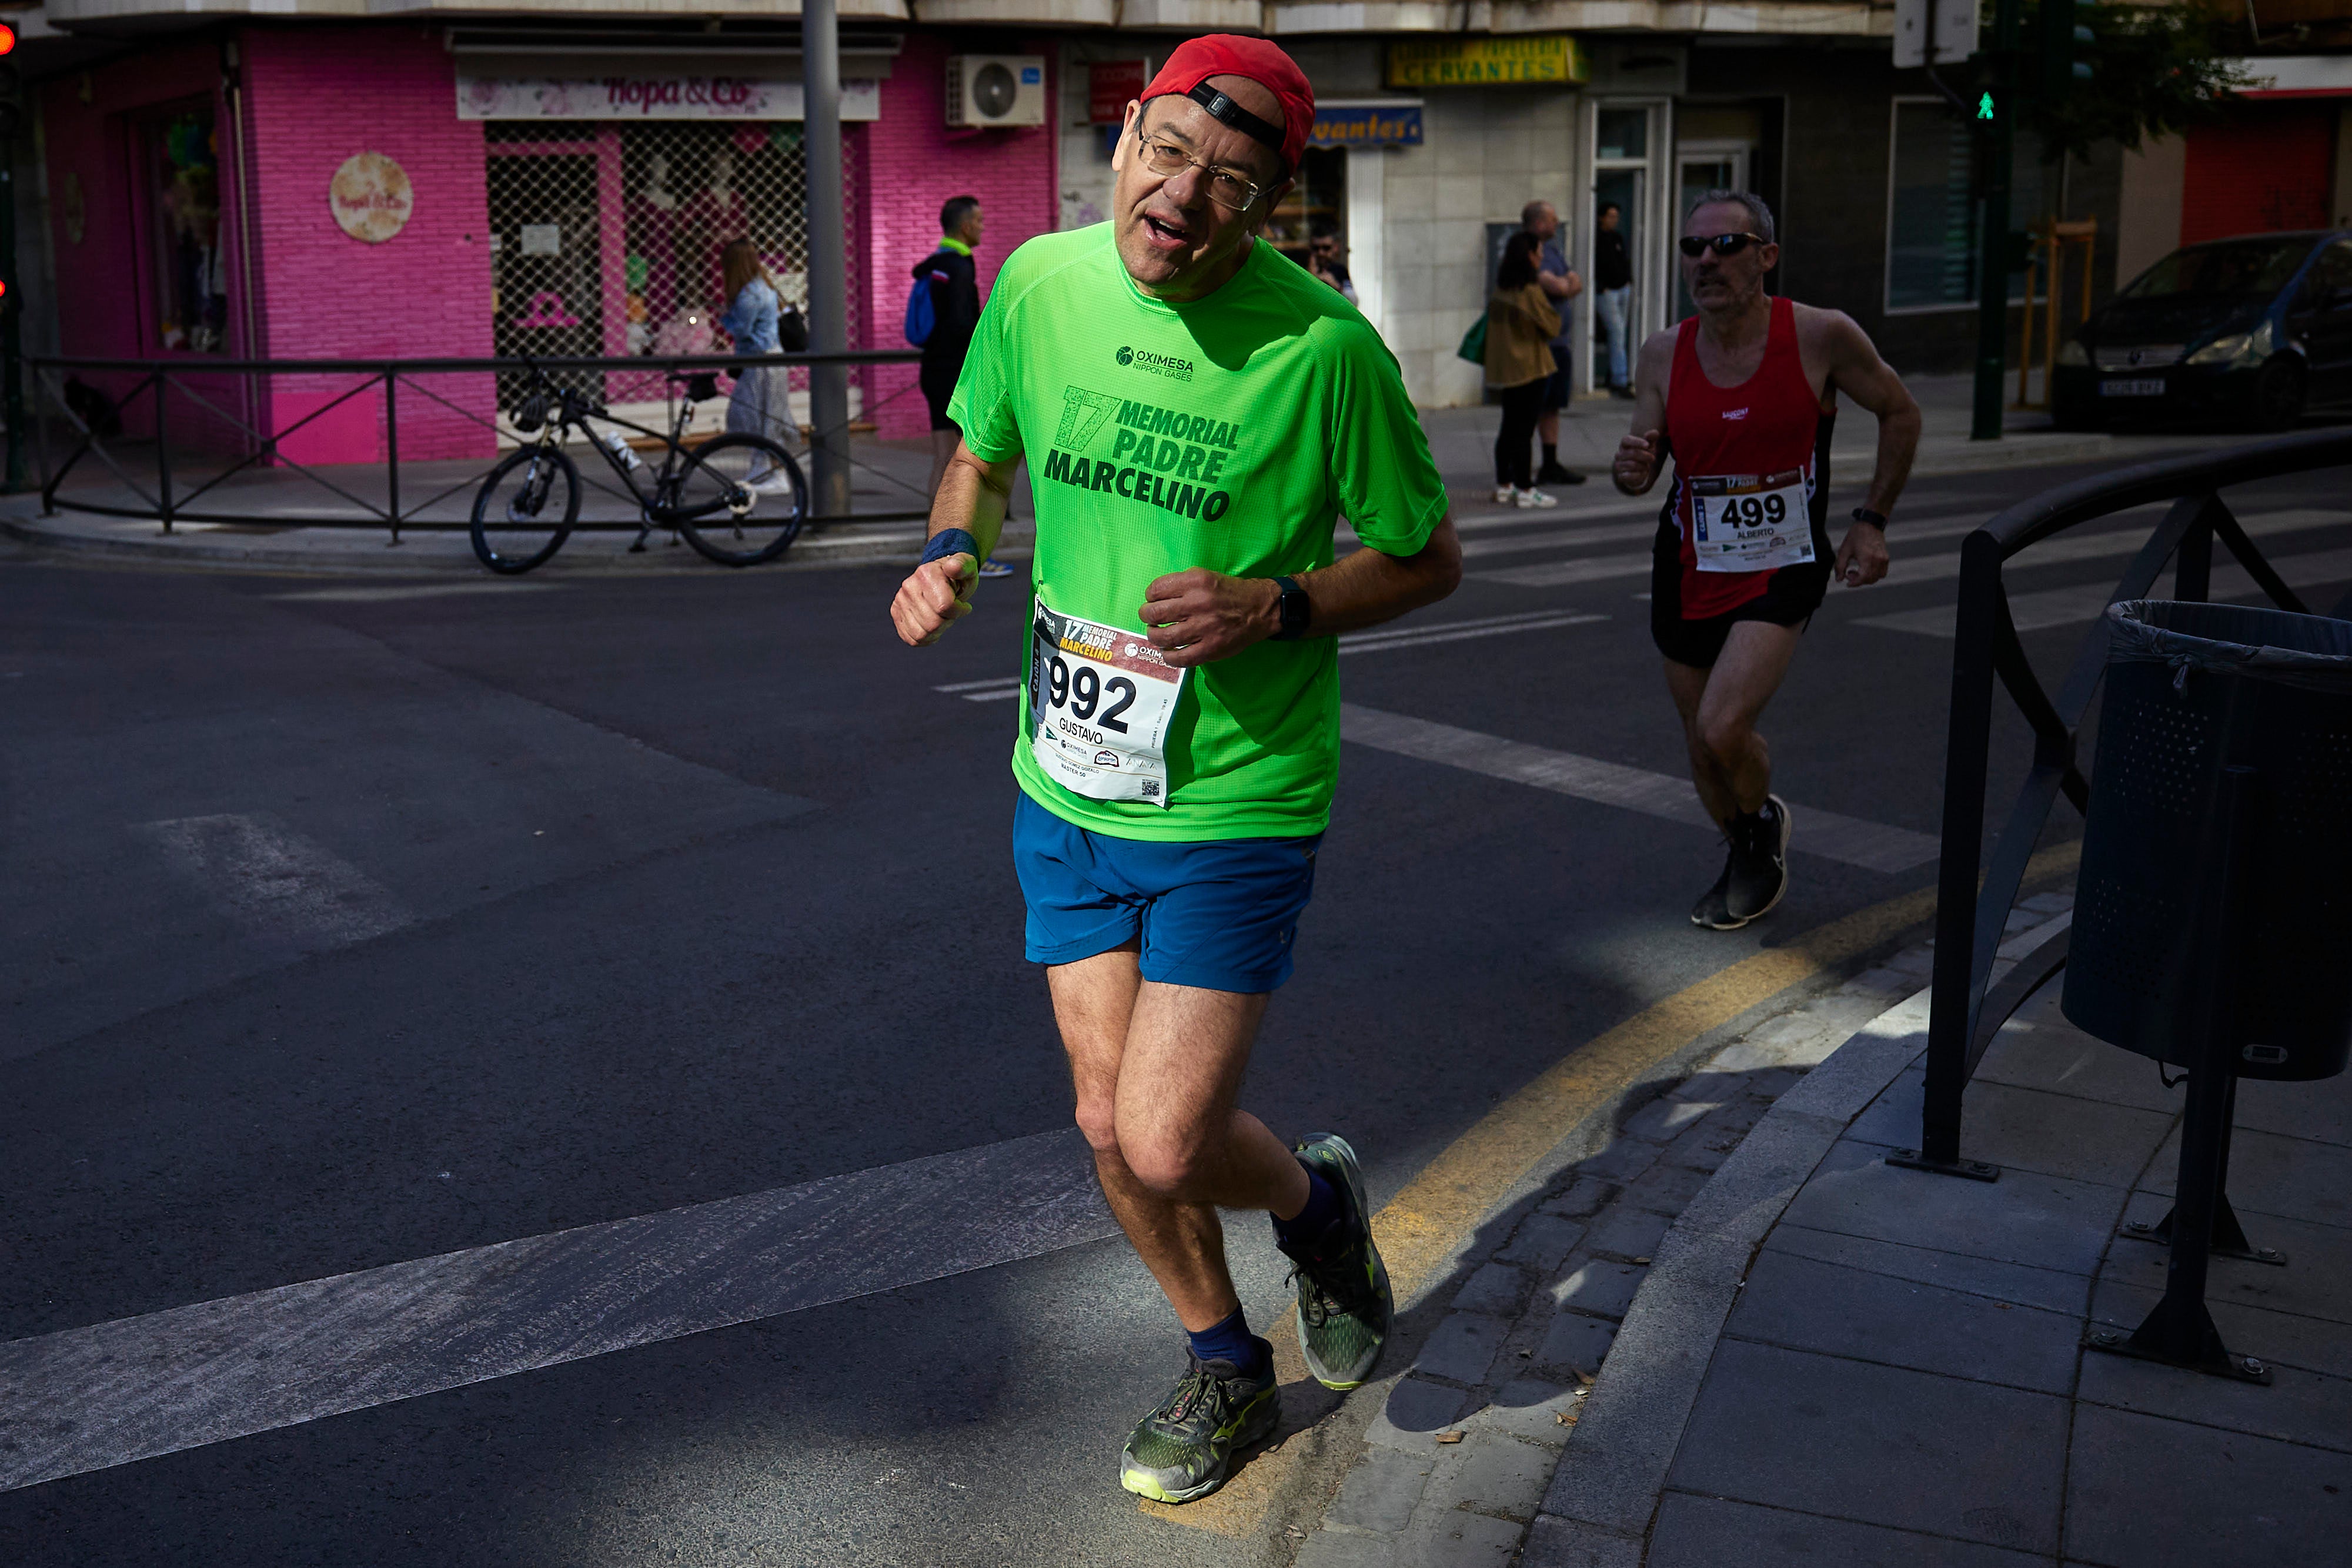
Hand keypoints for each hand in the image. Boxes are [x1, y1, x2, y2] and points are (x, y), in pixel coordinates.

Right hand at [890, 554, 977, 645]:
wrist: (942, 577)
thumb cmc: (958, 576)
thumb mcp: (967, 567)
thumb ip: (963, 565)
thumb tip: (953, 567)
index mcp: (926, 574)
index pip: (944, 606)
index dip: (959, 611)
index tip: (963, 605)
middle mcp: (909, 586)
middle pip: (933, 623)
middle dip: (948, 621)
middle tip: (951, 611)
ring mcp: (900, 600)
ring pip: (921, 634)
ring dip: (937, 631)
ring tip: (942, 617)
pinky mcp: (896, 612)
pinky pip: (911, 638)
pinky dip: (926, 638)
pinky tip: (933, 628)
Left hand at [1138, 569, 1280, 666]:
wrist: (1259, 609)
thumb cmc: (1229, 592)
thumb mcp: (1205, 575)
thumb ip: (1180, 584)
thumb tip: (1155, 598)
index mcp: (1195, 582)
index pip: (1156, 590)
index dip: (1150, 597)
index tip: (1153, 600)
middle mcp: (1198, 603)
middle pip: (1155, 614)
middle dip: (1147, 616)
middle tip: (1151, 618)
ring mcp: (1204, 628)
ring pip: (1163, 637)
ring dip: (1154, 636)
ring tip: (1158, 634)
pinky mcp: (1210, 649)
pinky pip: (1180, 658)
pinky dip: (1168, 657)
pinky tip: (1169, 652)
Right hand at [1614, 429, 1660, 493]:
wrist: (1638, 471)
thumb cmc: (1643, 454)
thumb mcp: (1649, 445)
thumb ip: (1651, 438)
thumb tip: (1654, 433)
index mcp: (1624, 444)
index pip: (1626, 440)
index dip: (1637, 442)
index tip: (1647, 445)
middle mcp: (1619, 454)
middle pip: (1632, 453)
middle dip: (1645, 456)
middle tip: (1653, 458)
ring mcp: (1618, 466)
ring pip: (1632, 465)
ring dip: (1643, 466)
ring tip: (1646, 466)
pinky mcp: (1620, 476)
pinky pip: (1629, 476)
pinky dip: (1639, 475)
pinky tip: (1642, 473)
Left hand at [1833, 523, 1888, 587]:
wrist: (1870, 524)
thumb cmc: (1855, 536)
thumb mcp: (1844, 551)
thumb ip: (1840, 567)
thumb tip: (1839, 580)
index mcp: (1867, 558)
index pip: (1863, 578)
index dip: (1855, 583)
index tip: (1847, 583)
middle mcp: (1878, 560)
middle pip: (1870, 579)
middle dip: (1859, 580)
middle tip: (1849, 573)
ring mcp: (1884, 559)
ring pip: (1877, 577)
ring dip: (1867, 578)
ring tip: (1858, 570)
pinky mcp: (1886, 557)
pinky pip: (1882, 572)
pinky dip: (1875, 574)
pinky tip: (1866, 568)